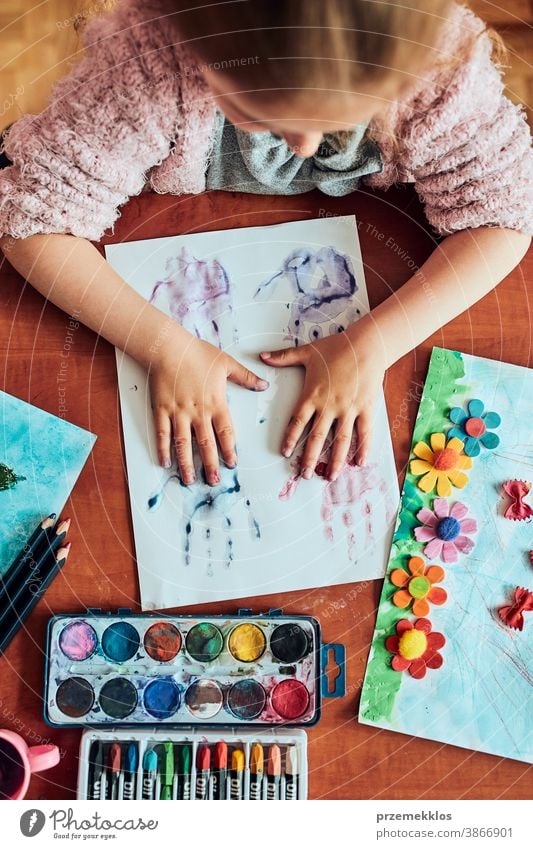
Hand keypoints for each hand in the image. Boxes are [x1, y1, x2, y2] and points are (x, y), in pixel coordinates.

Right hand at [150, 332, 267, 485]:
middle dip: (211, 465)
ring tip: (189, 480)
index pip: (225, 433)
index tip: (232, 464)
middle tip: (214, 481)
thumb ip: (246, 377)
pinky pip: (163, 434)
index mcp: (216, 403)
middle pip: (206, 444)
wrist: (169, 347)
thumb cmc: (197, 353)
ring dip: (187, 464)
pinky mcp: (162, 410)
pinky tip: (165, 462)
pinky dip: (163, 449)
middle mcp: (198, 412)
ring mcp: (179, 413)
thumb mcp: (227, 363)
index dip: (229, 450)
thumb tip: (264, 384)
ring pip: (184, 444)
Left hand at [260, 329, 384, 481]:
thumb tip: (262, 356)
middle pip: (317, 437)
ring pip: (340, 441)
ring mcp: (348, 409)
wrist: (366, 345)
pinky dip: (363, 449)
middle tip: (304, 475)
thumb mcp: (307, 352)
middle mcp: (329, 406)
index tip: (285, 453)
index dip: (290, 438)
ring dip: (334, 460)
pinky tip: (359, 463)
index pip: (297, 421)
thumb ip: (284, 357)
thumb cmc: (336, 347)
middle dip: (309, 458)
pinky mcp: (365, 409)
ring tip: (329, 477)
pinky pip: (364, 433)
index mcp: (313, 395)